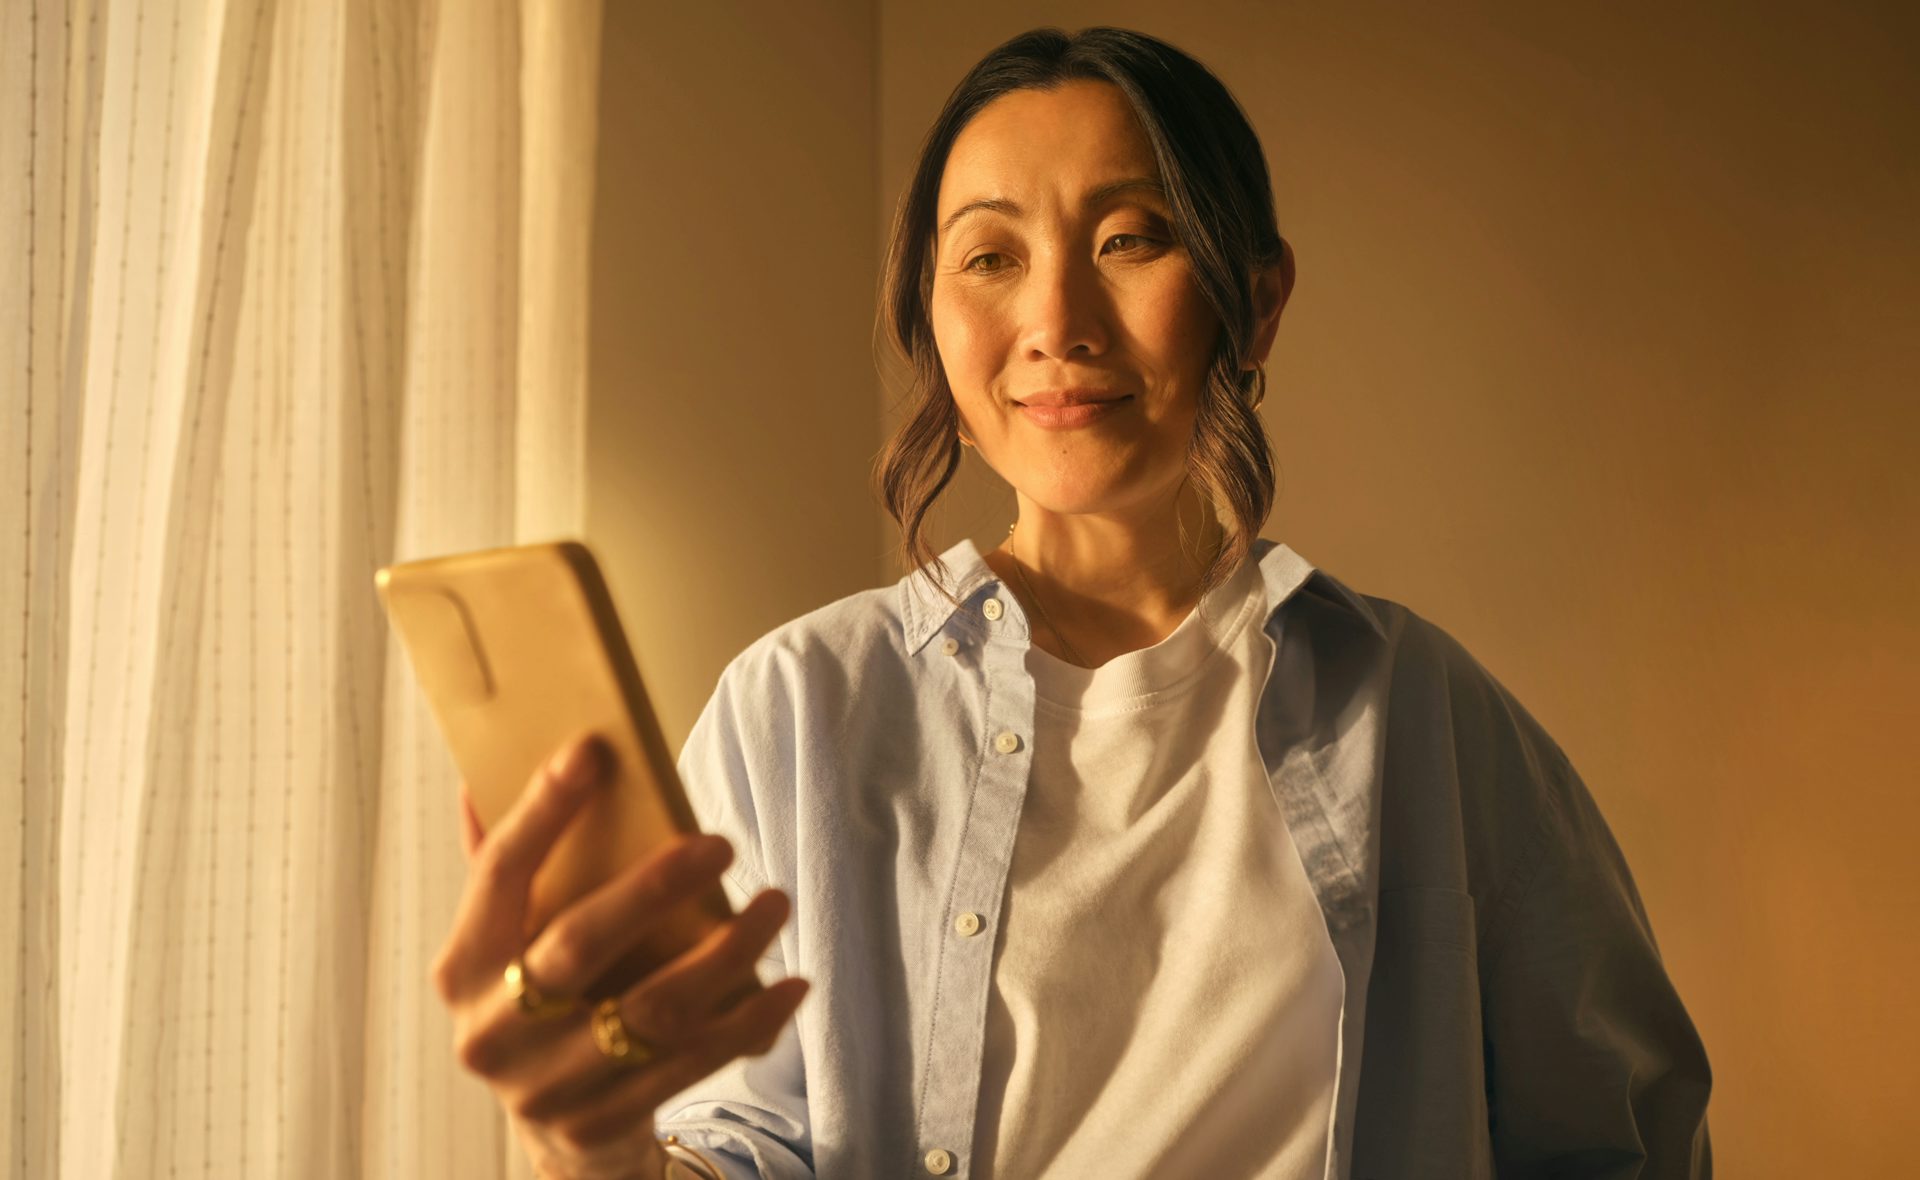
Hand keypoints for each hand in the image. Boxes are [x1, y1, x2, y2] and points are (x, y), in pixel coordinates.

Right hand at [431, 733, 809, 1179]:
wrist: (558, 1126)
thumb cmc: (544, 998)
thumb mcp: (512, 941)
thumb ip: (504, 866)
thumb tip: (484, 772)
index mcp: (463, 966)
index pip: (498, 874)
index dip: (542, 810)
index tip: (593, 750)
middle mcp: (492, 1031)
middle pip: (578, 945)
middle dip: (653, 888)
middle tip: (722, 843)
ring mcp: (545, 1086)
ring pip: (650, 1012)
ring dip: (726, 954)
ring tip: (774, 905)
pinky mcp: (602, 1123)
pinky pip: (689, 1064)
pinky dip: (748, 1021)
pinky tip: (790, 986)